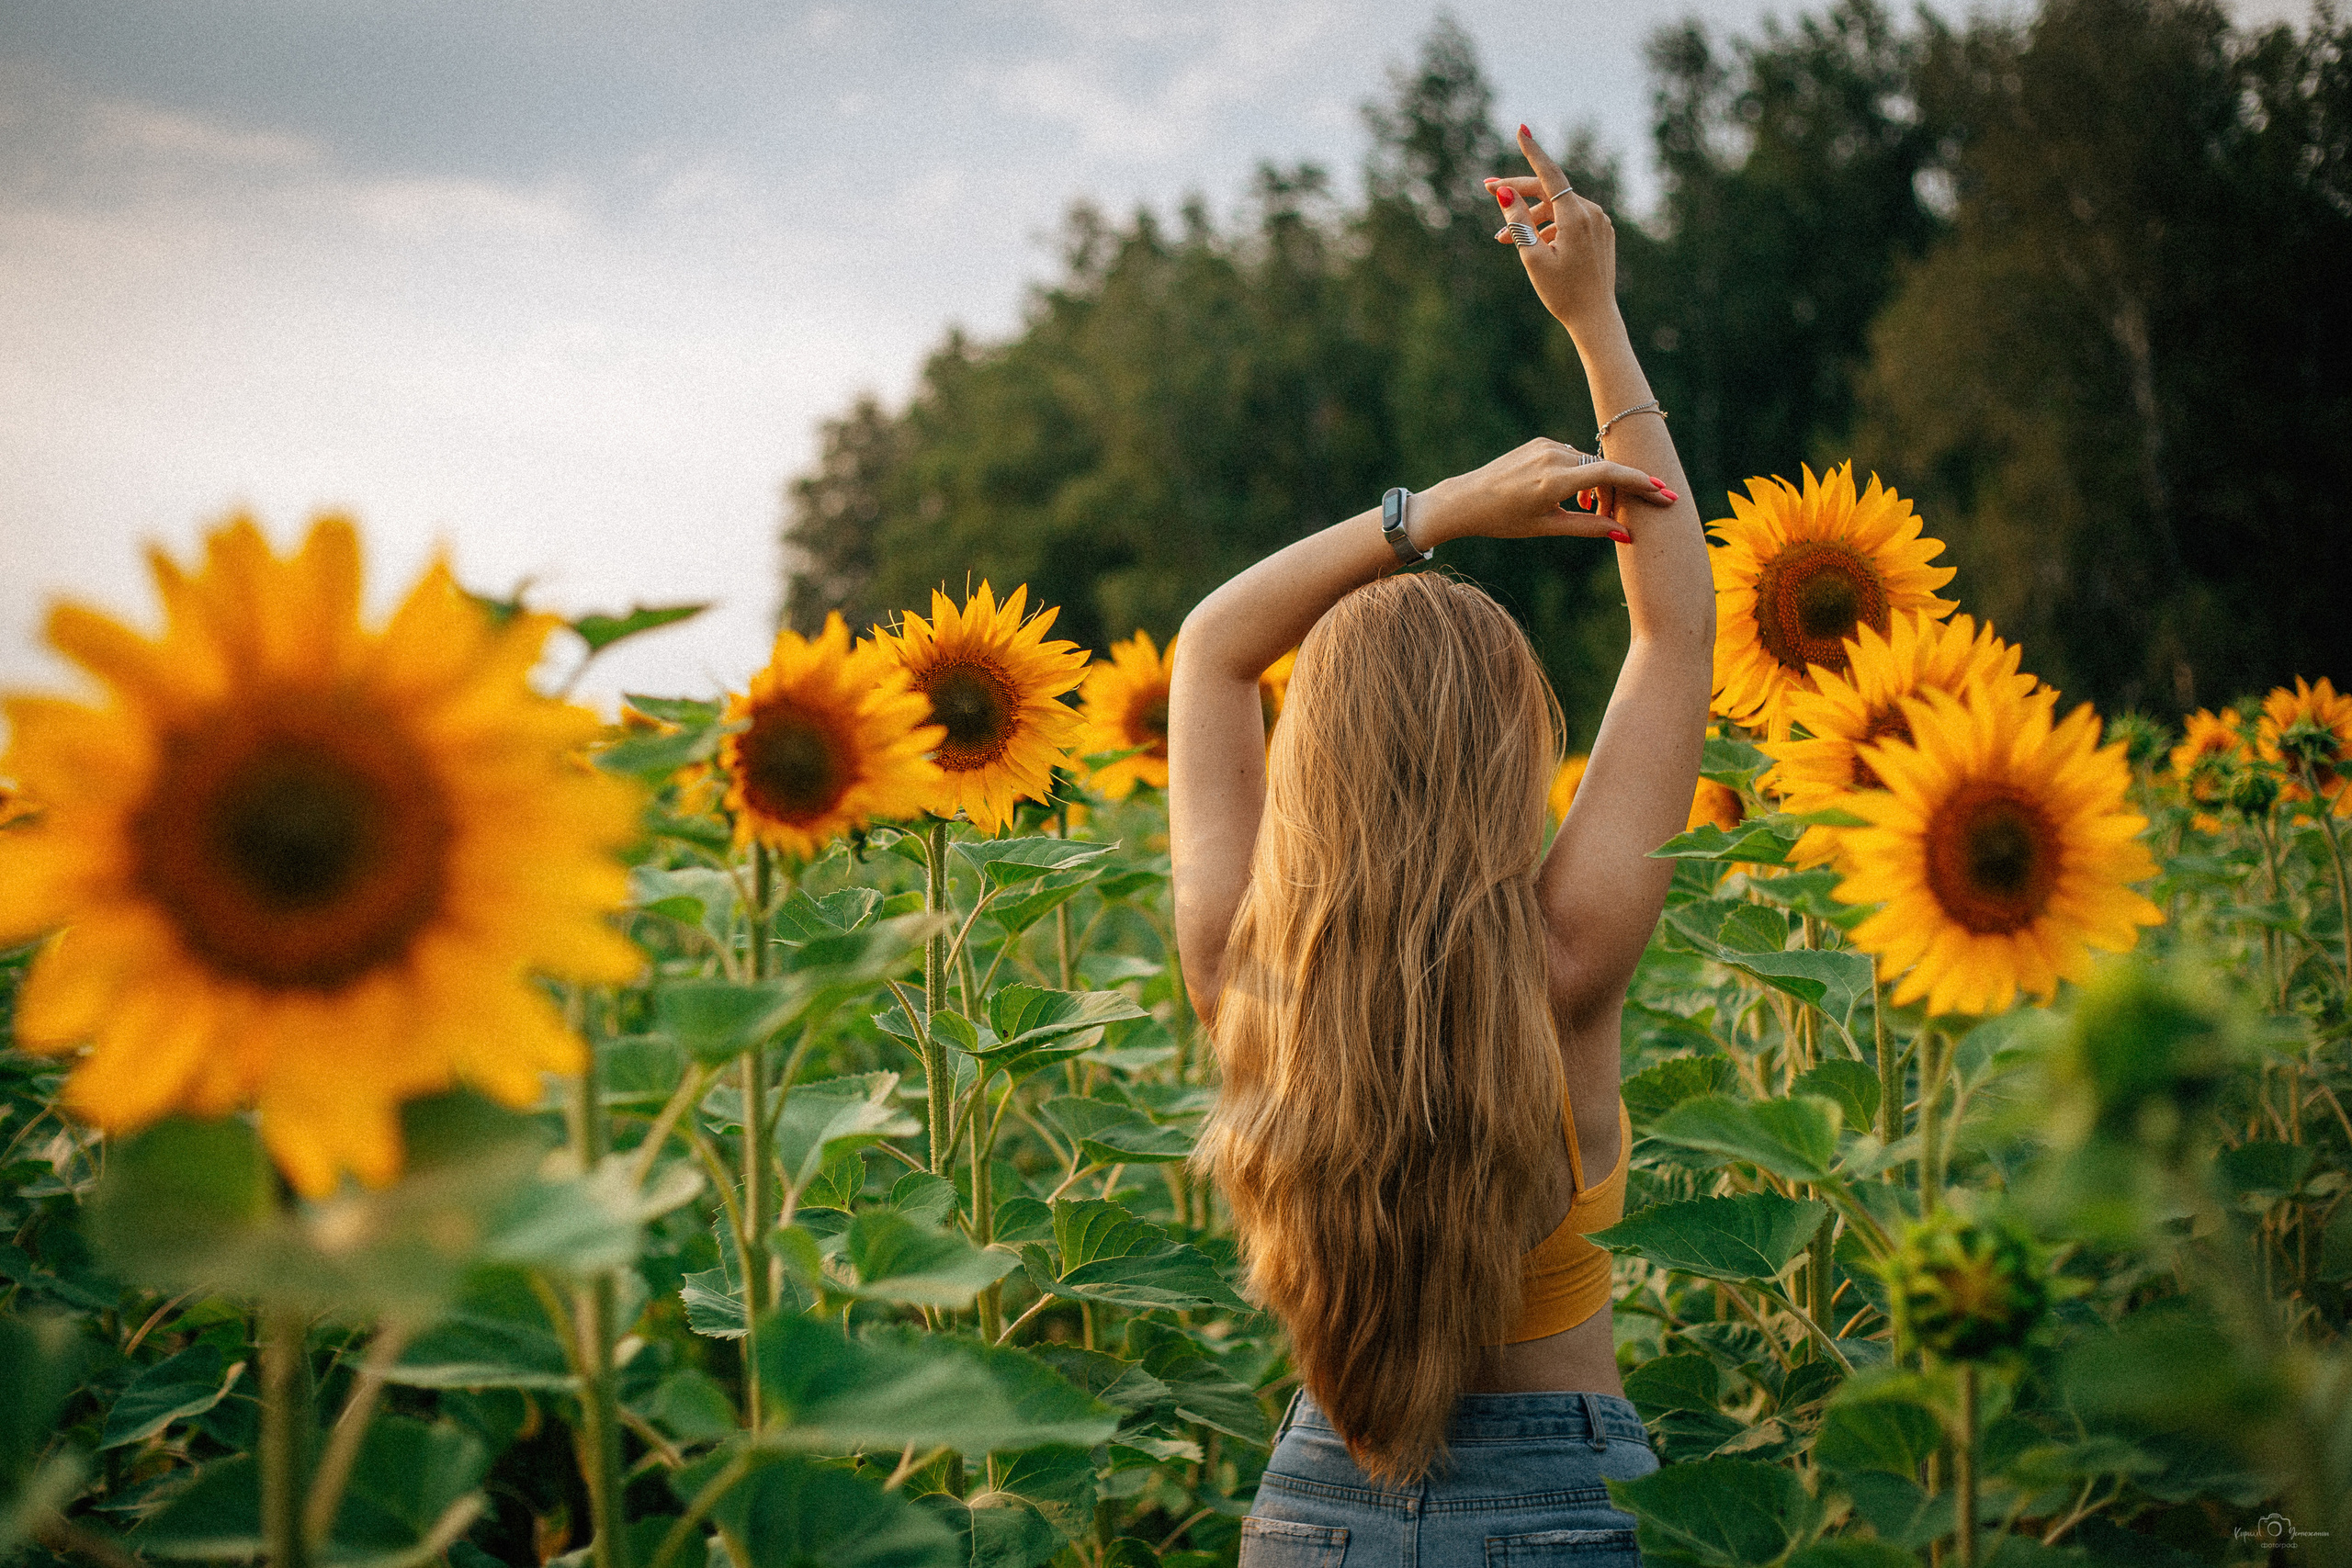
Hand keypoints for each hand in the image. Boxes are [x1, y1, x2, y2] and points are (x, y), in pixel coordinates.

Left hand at [1417, 436, 1676, 544]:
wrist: (1465, 499)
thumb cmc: (1504, 520)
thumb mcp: (1548, 527)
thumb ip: (1589, 528)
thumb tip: (1626, 534)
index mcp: (1555, 480)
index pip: (1610, 474)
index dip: (1640, 483)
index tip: (1664, 493)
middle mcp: (1553, 457)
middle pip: (1604, 469)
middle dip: (1624, 489)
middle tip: (1640, 509)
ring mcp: (1546, 446)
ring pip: (1590, 462)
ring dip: (1601, 483)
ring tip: (1594, 508)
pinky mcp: (1539, 443)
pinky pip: (1573, 456)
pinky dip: (1583, 474)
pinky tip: (1576, 494)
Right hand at [1484, 126, 1617, 336]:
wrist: (1595, 319)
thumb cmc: (1561, 293)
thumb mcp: (1532, 258)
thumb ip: (1518, 222)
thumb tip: (1504, 193)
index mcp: (1576, 217)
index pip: (1550, 174)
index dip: (1533, 151)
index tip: (1521, 129)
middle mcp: (1592, 213)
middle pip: (1550, 191)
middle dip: (1518, 193)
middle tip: (1488, 190)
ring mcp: (1599, 222)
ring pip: (1558, 207)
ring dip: (1530, 218)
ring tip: (1501, 240)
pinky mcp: (1601, 232)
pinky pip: (1570, 219)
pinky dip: (1548, 226)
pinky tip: (1532, 244)